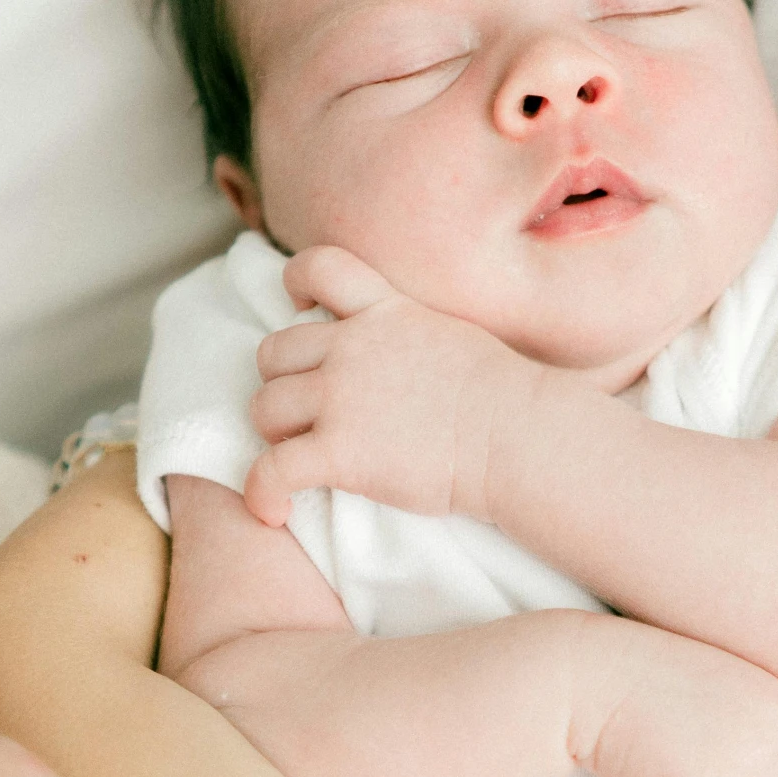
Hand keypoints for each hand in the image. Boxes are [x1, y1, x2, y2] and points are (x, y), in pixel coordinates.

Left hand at [247, 246, 536, 526]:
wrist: (516, 437)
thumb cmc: (503, 400)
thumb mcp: (450, 337)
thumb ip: (408, 335)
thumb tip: (399, 360)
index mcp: (384, 311)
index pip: (320, 266)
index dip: (297, 282)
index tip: (302, 308)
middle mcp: (352, 347)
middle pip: (274, 353)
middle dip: (282, 383)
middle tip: (307, 414)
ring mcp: (340, 398)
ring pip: (264, 408)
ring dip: (274, 435)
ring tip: (300, 458)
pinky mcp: (339, 451)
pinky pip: (270, 470)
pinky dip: (260, 492)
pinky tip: (272, 510)